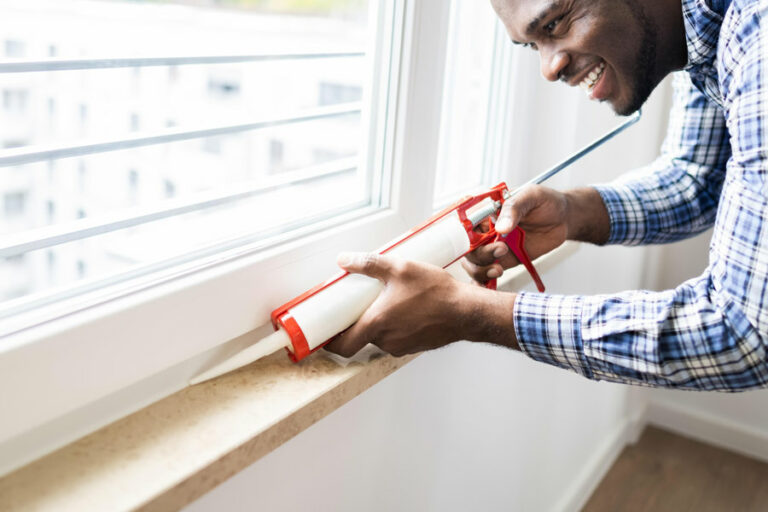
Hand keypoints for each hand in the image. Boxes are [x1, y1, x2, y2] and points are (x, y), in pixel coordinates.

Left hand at [324, 252, 516, 357]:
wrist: (467, 311)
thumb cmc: (436, 292)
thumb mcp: (400, 268)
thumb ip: (369, 263)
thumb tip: (344, 259)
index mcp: (377, 324)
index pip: (342, 345)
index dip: (329, 342)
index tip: (324, 333)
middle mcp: (387, 341)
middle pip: (360, 338)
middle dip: (356, 322)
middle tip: (355, 305)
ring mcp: (402, 346)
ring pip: (379, 337)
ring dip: (378, 323)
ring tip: (384, 301)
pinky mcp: (415, 346)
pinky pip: (396, 338)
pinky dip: (394, 326)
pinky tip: (404, 308)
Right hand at [462, 185, 568, 284]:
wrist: (563, 218)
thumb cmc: (546, 202)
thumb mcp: (531, 196)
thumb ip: (514, 208)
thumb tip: (501, 228)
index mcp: (486, 211)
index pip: (466, 225)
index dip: (468, 235)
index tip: (481, 240)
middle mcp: (485, 230)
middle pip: (468, 247)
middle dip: (479, 255)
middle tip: (501, 251)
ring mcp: (493, 247)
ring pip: (475, 263)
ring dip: (482, 270)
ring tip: (499, 270)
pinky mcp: (504, 261)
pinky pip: (488, 274)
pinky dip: (485, 283)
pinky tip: (489, 287)